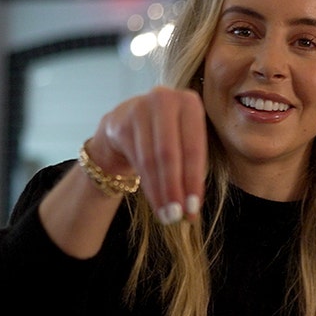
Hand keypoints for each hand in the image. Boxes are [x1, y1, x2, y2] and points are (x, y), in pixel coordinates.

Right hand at [87, 86, 208, 223]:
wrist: (125, 125)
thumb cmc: (166, 136)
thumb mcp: (184, 143)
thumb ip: (192, 169)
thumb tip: (193, 208)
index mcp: (190, 102)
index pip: (194, 147)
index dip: (194, 180)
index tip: (194, 207)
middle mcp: (164, 99)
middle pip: (170, 154)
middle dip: (175, 188)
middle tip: (178, 215)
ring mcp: (139, 109)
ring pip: (150, 160)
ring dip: (160, 192)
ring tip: (167, 216)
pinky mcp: (120, 122)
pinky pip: (135, 161)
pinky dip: (148, 187)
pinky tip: (156, 203)